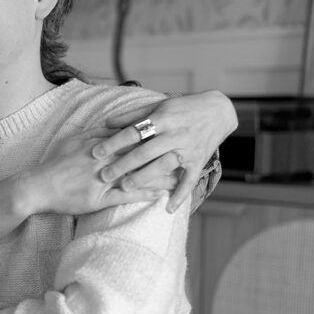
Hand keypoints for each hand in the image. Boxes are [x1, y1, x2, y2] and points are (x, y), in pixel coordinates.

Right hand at [17, 129, 167, 216]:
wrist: (38, 187)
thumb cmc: (54, 164)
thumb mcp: (72, 141)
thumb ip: (94, 132)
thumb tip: (112, 124)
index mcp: (98, 144)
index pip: (130, 135)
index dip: (151, 132)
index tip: (170, 128)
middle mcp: (103, 159)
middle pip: (139, 152)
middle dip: (162, 149)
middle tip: (184, 145)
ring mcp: (102, 179)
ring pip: (137, 174)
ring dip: (159, 173)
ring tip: (179, 171)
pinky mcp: (99, 198)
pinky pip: (126, 195)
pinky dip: (144, 194)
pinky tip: (160, 195)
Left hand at [93, 90, 236, 211]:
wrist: (218, 111)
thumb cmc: (182, 107)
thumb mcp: (158, 105)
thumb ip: (132, 115)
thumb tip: (106, 123)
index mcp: (163, 119)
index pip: (133, 132)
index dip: (114, 142)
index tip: (95, 152)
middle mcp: (175, 135)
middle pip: (145, 151)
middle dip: (123, 164)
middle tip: (103, 175)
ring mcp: (188, 149)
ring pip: (164, 166)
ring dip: (144, 177)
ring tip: (125, 187)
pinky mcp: (199, 162)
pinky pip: (189, 180)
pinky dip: (180, 195)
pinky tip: (168, 208)